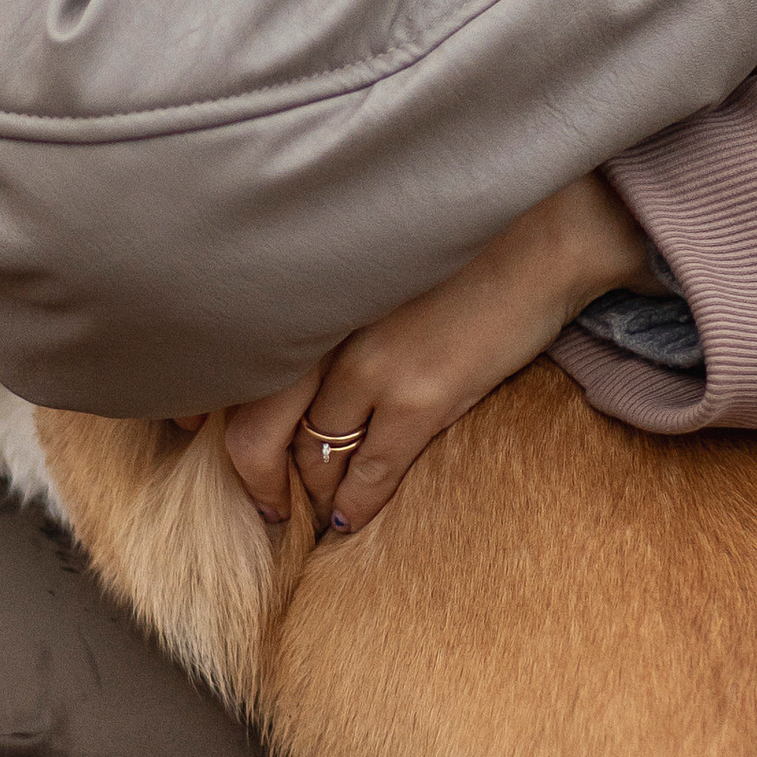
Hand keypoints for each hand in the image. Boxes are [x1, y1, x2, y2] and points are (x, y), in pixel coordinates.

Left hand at [219, 175, 656, 535]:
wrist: (544, 236)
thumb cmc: (464, 242)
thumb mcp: (372, 262)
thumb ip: (330, 305)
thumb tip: (303, 356)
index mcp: (308, 291)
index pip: (236, 368)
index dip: (214, 416)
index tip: (212, 441)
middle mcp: (324, 328)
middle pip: (256, 427)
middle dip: (256, 476)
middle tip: (265, 501)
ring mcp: (370, 366)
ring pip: (312, 456)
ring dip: (310, 492)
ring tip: (312, 510)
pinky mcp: (419, 397)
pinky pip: (371, 471)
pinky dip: (354, 503)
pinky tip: (348, 519)